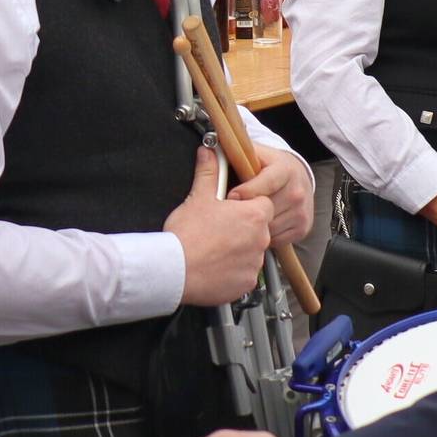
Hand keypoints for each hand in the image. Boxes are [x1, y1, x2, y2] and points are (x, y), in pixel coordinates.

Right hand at [166, 149, 273, 305]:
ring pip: (252, 252)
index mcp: (253, 215)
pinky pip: (244, 274)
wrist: (174, 271)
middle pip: (258, 229)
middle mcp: (260, 240)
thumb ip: (209, 173)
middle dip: (242, 228)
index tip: (231, 209)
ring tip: (214, 249)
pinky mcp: (246, 283)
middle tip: (218, 229)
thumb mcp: (197, 197)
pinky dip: (233, 271)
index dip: (245, 205)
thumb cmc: (187, 235)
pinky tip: (214, 266)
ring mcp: (254, 264)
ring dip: (238, 250)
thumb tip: (208, 152)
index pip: (262, 204)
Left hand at [228, 149, 312, 246]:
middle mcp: (298, 191)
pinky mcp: (303, 227)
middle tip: (231, 211)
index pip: (265, 183)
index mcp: (286, 170)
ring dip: (253, 225)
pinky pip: (276, 239)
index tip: (230, 196)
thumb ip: (234, 152)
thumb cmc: (270, 166)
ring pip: (269, 226)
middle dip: (246, 210)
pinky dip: (263, 236)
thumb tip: (207, 149)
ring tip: (243, 218)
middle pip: (265, 207)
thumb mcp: (255, 154)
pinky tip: (257, 225)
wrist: (297, 177)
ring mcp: (301, 211)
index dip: (245, 191)